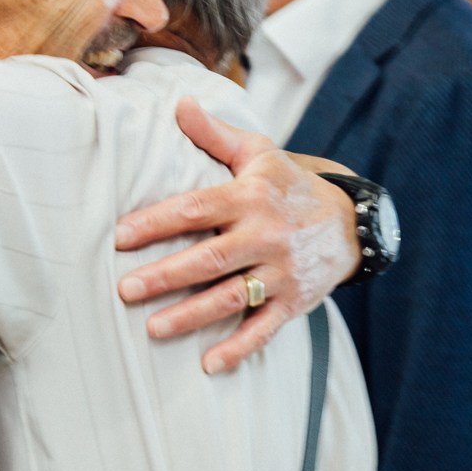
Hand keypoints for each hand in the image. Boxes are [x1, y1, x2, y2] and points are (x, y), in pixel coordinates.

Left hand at [113, 99, 360, 372]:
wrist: (351, 222)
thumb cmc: (289, 186)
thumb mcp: (259, 153)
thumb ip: (215, 135)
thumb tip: (179, 105)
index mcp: (251, 197)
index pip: (197, 209)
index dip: (157, 222)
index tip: (120, 236)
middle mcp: (266, 235)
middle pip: (209, 258)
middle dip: (166, 276)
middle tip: (126, 290)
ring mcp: (281, 272)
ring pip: (231, 297)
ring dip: (192, 316)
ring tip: (153, 329)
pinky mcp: (294, 302)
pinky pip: (264, 329)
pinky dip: (238, 348)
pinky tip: (209, 365)